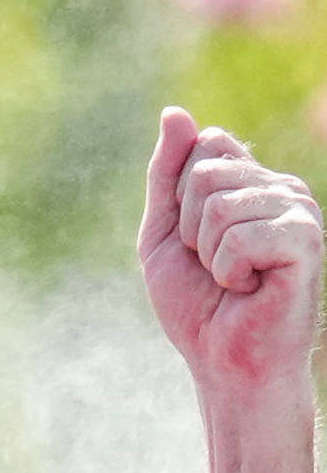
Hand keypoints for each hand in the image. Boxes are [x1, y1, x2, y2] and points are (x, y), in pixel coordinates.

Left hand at [145, 112, 320, 409]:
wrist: (222, 359)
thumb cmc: (198, 303)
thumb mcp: (165, 233)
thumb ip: (166, 174)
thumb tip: (175, 113)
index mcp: (254, 181)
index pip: (206, 145)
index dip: (180, 199)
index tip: (195, 239)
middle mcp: (283, 187)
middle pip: (205, 172)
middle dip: (189, 228)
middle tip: (214, 265)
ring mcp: (300, 210)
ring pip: (218, 204)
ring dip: (208, 253)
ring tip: (233, 278)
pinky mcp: (306, 240)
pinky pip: (240, 237)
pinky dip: (228, 270)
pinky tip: (250, 287)